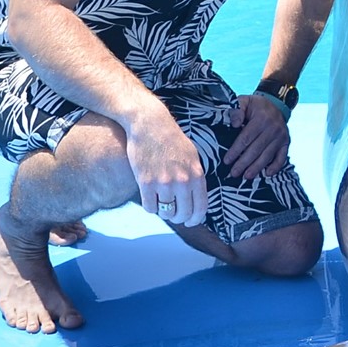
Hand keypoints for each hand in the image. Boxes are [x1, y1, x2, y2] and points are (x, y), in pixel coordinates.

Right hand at [124, 105, 207, 227]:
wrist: (150, 124)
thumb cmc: (171, 139)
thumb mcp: (192, 156)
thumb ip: (195, 178)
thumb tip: (196, 200)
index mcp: (197, 175)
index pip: (201, 208)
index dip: (195, 219)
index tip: (190, 221)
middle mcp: (183, 181)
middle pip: (183, 214)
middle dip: (178, 217)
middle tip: (173, 213)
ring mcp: (164, 183)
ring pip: (166, 213)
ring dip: (163, 211)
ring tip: (160, 201)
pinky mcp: (146, 183)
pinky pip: (150, 208)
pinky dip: (150, 207)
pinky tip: (150, 198)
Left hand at [223, 92, 291, 180]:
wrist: (277, 104)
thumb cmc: (256, 106)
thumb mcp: (245, 101)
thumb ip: (237, 109)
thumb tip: (235, 124)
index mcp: (261, 118)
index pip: (246, 138)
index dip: (236, 150)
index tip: (227, 160)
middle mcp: (273, 128)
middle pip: (256, 149)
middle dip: (244, 163)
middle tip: (234, 173)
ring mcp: (281, 137)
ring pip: (267, 155)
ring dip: (257, 168)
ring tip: (246, 176)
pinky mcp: (286, 143)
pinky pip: (282, 157)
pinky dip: (275, 167)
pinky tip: (267, 174)